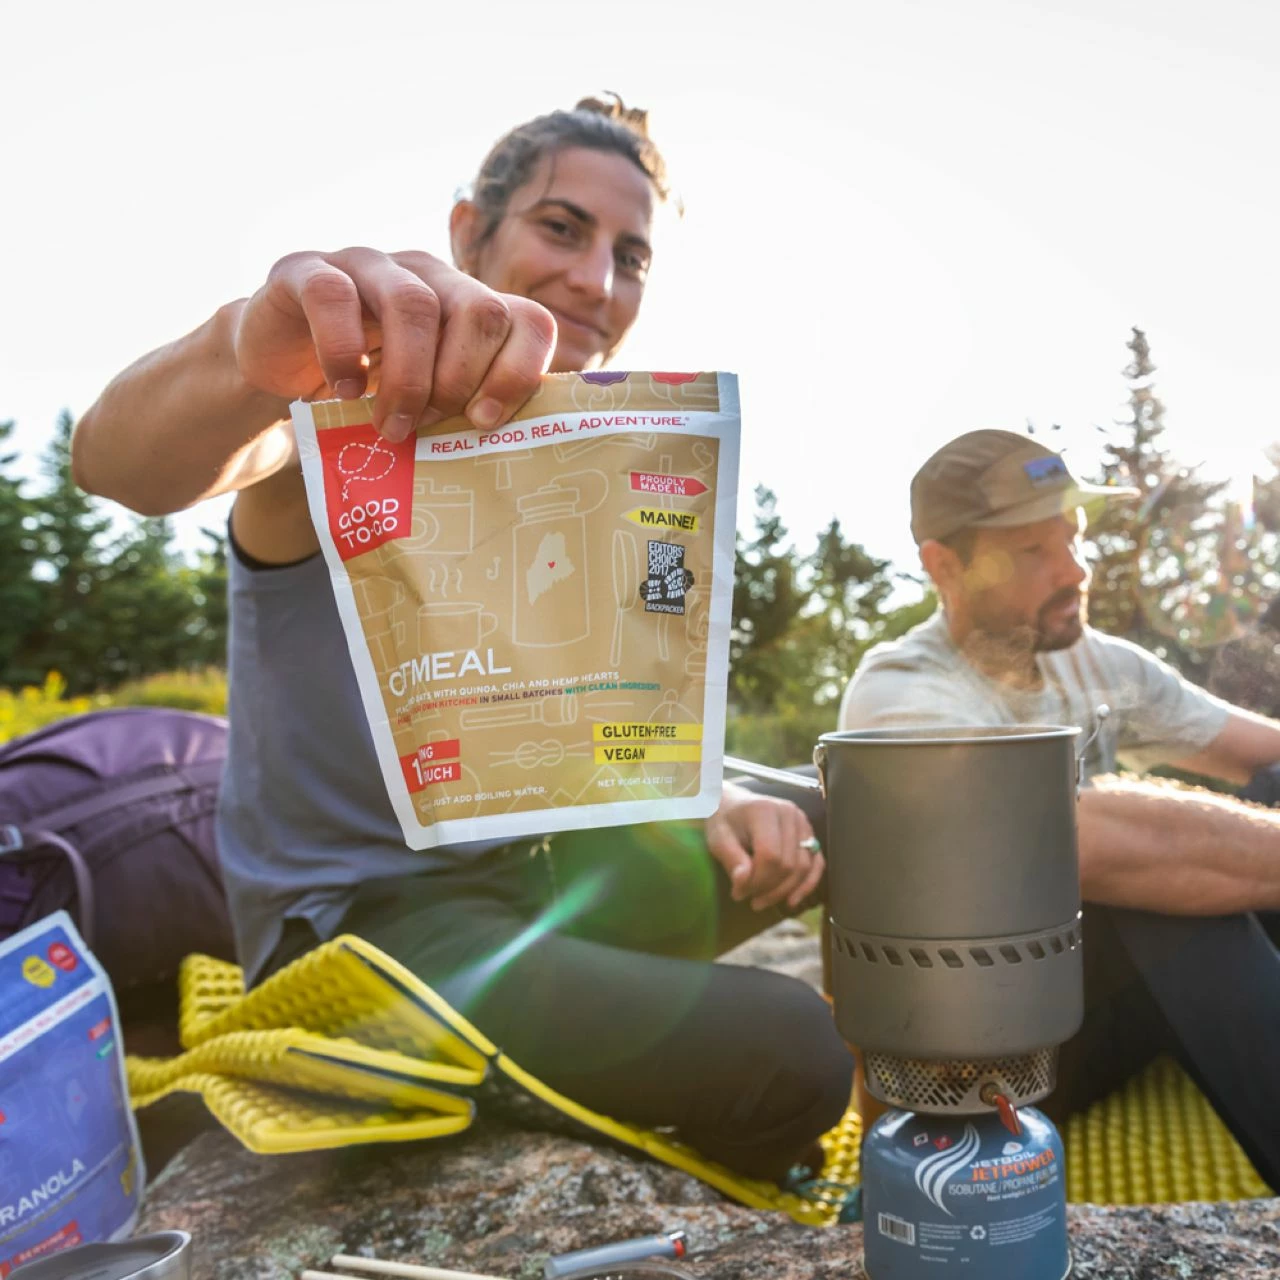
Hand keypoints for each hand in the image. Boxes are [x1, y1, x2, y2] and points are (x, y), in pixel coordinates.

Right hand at [233, 247, 556, 440]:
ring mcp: (369, 265)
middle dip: (461, 381)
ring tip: (391, 426)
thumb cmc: (365, 391)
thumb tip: (511, 457)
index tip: (485, 423)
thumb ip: (464, 411)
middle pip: (480, 311)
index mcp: (467, 304)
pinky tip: (344, 390)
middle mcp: (427, 274)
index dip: (519, 373)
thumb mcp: (424, 401)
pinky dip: (343, 352)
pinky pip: (334, 298)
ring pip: (414, 305)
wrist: (278, 368)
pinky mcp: (307, 271)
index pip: (528, 320)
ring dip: (409, 379)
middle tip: (430, 424)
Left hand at [704, 782, 824, 910]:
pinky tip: (791, 900)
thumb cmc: (724, 821)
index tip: (738, 893)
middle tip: (749, 898)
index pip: (770, 855)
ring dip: (785, 891)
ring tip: (762, 901)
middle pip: (788, 864)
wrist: (733, 804)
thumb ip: (732, 861)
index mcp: (765, 810)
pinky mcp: (809, 833)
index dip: (757, 881)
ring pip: (804, 867)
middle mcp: (789, 813)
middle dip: (769, 888)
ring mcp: (803, 822)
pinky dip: (806, 884)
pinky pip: (816, 863)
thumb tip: (744, 884)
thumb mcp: (718, 839)